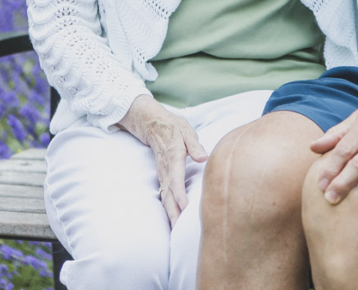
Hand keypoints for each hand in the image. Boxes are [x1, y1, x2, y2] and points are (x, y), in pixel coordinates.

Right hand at [119, 95, 208, 226]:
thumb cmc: (174, 128)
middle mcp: (166, 169)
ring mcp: (162, 175)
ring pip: (165, 198)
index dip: (180, 194)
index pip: (176, 178)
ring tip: (177, 232)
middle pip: (169, 194)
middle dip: (174, 213)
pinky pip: (165, 196)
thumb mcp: (186, 131)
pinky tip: (174, 221)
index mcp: (173, 156)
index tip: (185, 207)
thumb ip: (195, 145)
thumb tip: (203, 157)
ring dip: (170, 215)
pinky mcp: (163, 178)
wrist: (154, 125)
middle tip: (179, 231)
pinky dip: (168, 210)